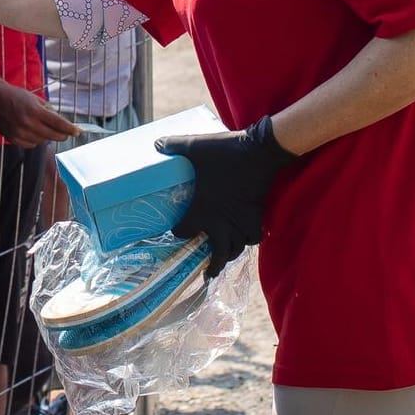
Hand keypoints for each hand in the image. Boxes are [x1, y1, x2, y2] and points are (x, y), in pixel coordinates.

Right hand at [0, 81, 80, 148]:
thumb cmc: (16, 96)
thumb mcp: (36, 99)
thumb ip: (49, 112)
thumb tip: (62, 124)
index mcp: (35, 111)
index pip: (59, 124)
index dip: (70, 129)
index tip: (78, 131)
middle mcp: (28, 123)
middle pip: (53, 135)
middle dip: (62, 134)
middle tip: (67, 132)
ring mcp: (20, 133)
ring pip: (42, 141)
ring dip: (47, 136)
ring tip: (42, 127)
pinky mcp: (13, 138)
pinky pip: (31, 145)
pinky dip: (35, 140)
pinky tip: (32, 132)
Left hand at [156, 116, 297, 277]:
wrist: (258, 152)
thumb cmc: (224, 153)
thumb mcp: (194, 146)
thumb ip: (174, 145)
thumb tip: (156, 144)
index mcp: (201, 209)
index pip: (185, 231)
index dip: (179, 232)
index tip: (175, 231)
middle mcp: (221, 221)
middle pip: (219, 253)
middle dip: (213, 264)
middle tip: (208, 271)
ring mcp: (241, 220)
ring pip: (237, 248)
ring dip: (230, 254)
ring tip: (224, 258)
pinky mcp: (256, 214)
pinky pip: (253, 237)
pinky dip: (249, 240)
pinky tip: (244, 238)